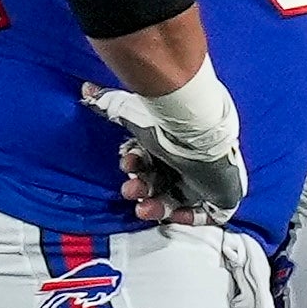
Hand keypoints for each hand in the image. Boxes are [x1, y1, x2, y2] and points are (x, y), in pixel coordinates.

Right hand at [83, 83, 247, 225]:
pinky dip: (188, 218)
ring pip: (175, 201)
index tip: (127, 163)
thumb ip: (109, 104)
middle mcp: (185, 162)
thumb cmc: (170, 126)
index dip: (134, 165)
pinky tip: (176, 213)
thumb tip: (86, 89)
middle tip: (132, 188)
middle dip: (139, 189)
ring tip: (144, 207)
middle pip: (157, 183)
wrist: (202, 136)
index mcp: (168, 144)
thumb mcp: (134, 115)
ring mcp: (203, 180)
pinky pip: (204, 216)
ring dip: (155, 208)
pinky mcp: (220, 196)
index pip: (148, 161)